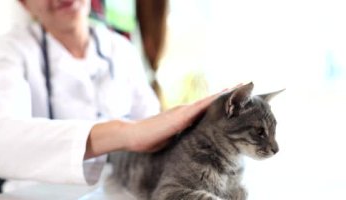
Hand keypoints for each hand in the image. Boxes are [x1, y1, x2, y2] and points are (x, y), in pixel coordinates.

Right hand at [85, 84, 242, 157]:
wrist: (132, 136)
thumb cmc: (149, 139)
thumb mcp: (171, 136)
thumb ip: (181, 132)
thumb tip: (191, 136)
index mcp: (185, 116)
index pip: (207, 107)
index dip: (222, 101)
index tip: (237, 97)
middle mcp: (186, 110)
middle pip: (212, 100)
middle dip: (229, 93)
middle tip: (248, 84)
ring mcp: (183, 112)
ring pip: (209, 100)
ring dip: (226, 93)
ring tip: (243, 85)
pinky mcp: (180, 116)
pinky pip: (201, 107)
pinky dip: (214, 101)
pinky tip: (225, 95)